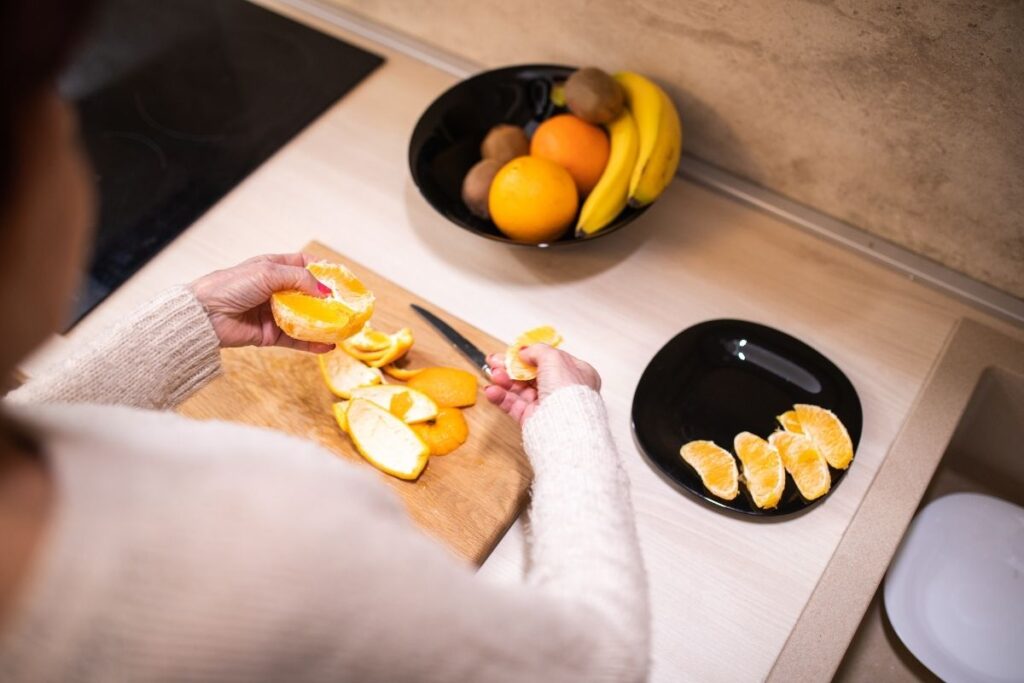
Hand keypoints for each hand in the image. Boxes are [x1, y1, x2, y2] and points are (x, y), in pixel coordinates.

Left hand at [190, 253, 333, 352]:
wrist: (204, 315)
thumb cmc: (230, 286)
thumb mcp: (267, 273)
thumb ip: (299, 279)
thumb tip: (325, 290)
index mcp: (273, 268)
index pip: (304, 265)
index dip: (323, 270)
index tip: (341, 278)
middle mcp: (275, 290)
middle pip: (309, 294)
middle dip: (328, 300)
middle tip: (347, 306)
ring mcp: (274, 313)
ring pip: (305, 319)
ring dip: (323, 324)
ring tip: (342, 328)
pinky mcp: (270, 335)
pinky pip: (296, 340)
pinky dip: (312, 344)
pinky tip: (327, 345)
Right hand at [484, 344, 600, 425]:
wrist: (565, 427)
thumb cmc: (567, 391)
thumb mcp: (554, 359)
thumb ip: (537, 351)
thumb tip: (524, 352)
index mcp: (575, 373)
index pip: (549, 360)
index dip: (529, 355)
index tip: (512, 352)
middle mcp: (561, 389)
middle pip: (531, 375)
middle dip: (510, 367)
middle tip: (493, 361)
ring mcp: (547, 405)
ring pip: (520, 390)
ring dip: (504, 381)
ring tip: (492, 375)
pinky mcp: (533, 419)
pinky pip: (514, 406)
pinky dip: (501, 398)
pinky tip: (491, 391)